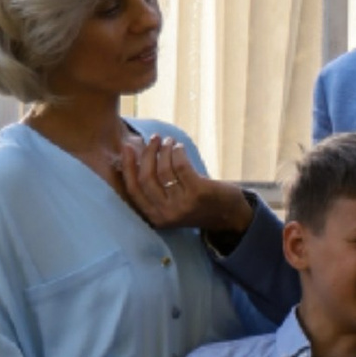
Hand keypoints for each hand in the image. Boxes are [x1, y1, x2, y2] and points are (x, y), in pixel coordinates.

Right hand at [117, 133, 251, 242]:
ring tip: (168, 141)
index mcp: (155, 217)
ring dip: (164, 150)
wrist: (229, 216)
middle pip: (146, 178)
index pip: (133, 190)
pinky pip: (180, 165)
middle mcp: (166, 214)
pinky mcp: (198, 193)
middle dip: (147, 154)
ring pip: (163, 170)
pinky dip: (178, 152)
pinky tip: (179, 147)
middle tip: (152, 139)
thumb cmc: (196, 204)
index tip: (127, 147)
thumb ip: (155, 187)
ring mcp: (182, 205)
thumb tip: (136, 155)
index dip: (128, 167)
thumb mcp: (171, 203)